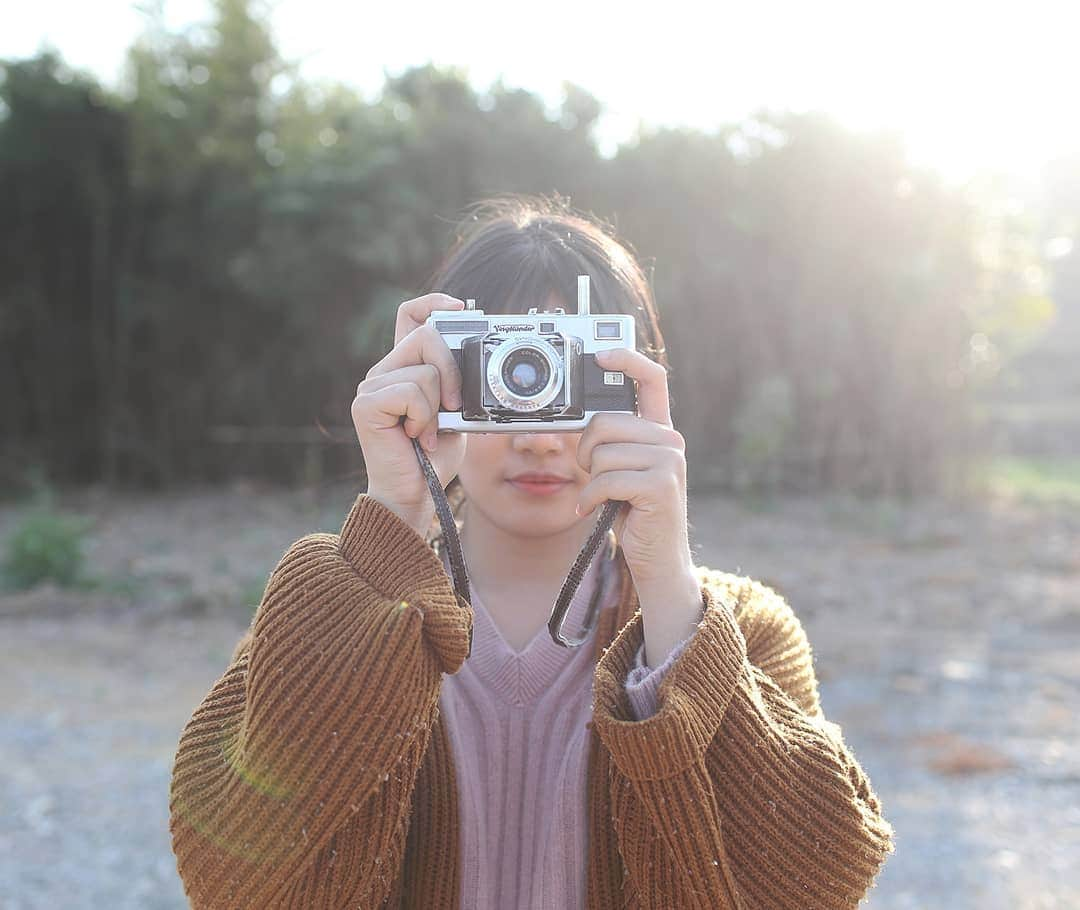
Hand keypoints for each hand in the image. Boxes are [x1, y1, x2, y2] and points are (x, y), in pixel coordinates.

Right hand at [351, 294, 467, 534]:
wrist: (415, 493)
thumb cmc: (433, 456)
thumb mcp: (455, 411)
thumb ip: (457, 382)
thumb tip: (475, 356)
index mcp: (405, 367)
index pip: (409, 316)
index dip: (432, 303)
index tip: (459, 307)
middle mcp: (385, 371)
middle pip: (425, 335)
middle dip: (452, 370)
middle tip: (453, 406)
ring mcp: (372, 386)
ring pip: (425, 370)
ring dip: (438, 407)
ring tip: (428, 432)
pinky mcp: (366, 404)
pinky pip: (411, 391)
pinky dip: (423, 417)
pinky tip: (416, 436)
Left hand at [574, 347, 692, 587]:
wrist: (658, 559)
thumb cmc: (633, 513)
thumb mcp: (622, 470)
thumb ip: (614, 441)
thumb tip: (585, 420)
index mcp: (660, 431)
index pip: (652, 379)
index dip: (627, 360)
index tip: (601, 354)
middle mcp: (670, 441)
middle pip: (607, 422)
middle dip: (587, 452)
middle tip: (592, 475)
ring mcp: (669, 462)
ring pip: (603, 454)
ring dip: (591, 481)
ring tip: (605, 497)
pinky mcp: (661, 485)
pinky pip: (606, 479)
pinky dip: (592, 498)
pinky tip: (596, 510)